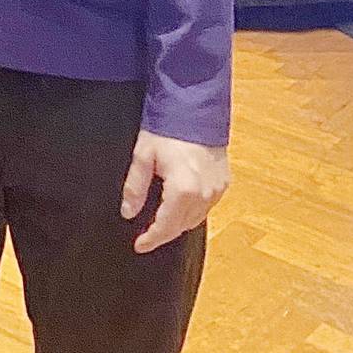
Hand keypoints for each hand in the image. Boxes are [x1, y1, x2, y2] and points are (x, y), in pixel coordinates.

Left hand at [121, 129, 227, 254]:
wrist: (196, 107)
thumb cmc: (167, 127)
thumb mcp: (143, 155)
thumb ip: (135, 187)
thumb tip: (128, 213)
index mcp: (183, 190)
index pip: (166, 226)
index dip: (151, 239)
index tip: (139, 245)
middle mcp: (204, 194)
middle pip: (181, 226)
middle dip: (164, 232)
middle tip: (147, 233)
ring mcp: (217, 189)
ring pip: (196, 219)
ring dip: (178, 223)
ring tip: (162, 220)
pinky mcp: (224, 181)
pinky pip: (207, 206)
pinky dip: (193, 210)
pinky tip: (181, 204)